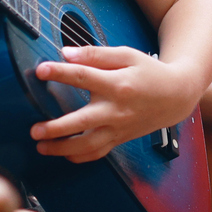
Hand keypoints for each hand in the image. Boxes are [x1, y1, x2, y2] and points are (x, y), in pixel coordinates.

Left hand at [31, 45, 199, 161]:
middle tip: (35, 130)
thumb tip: (66, 54)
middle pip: (83, 122)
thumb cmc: (150, 73)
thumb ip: (95, 55)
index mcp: (118, 84)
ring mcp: (119, 127)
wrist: (176, 96)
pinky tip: (64, 154)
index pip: (84, 77)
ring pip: (89, 145)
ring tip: (42, 146)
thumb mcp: (127, 55)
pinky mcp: (120, 138)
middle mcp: (117, 110)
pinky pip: (98, 153)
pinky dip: (80, 157)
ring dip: (63, 149)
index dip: (61, 72)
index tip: (41, 70)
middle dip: (57, 128)